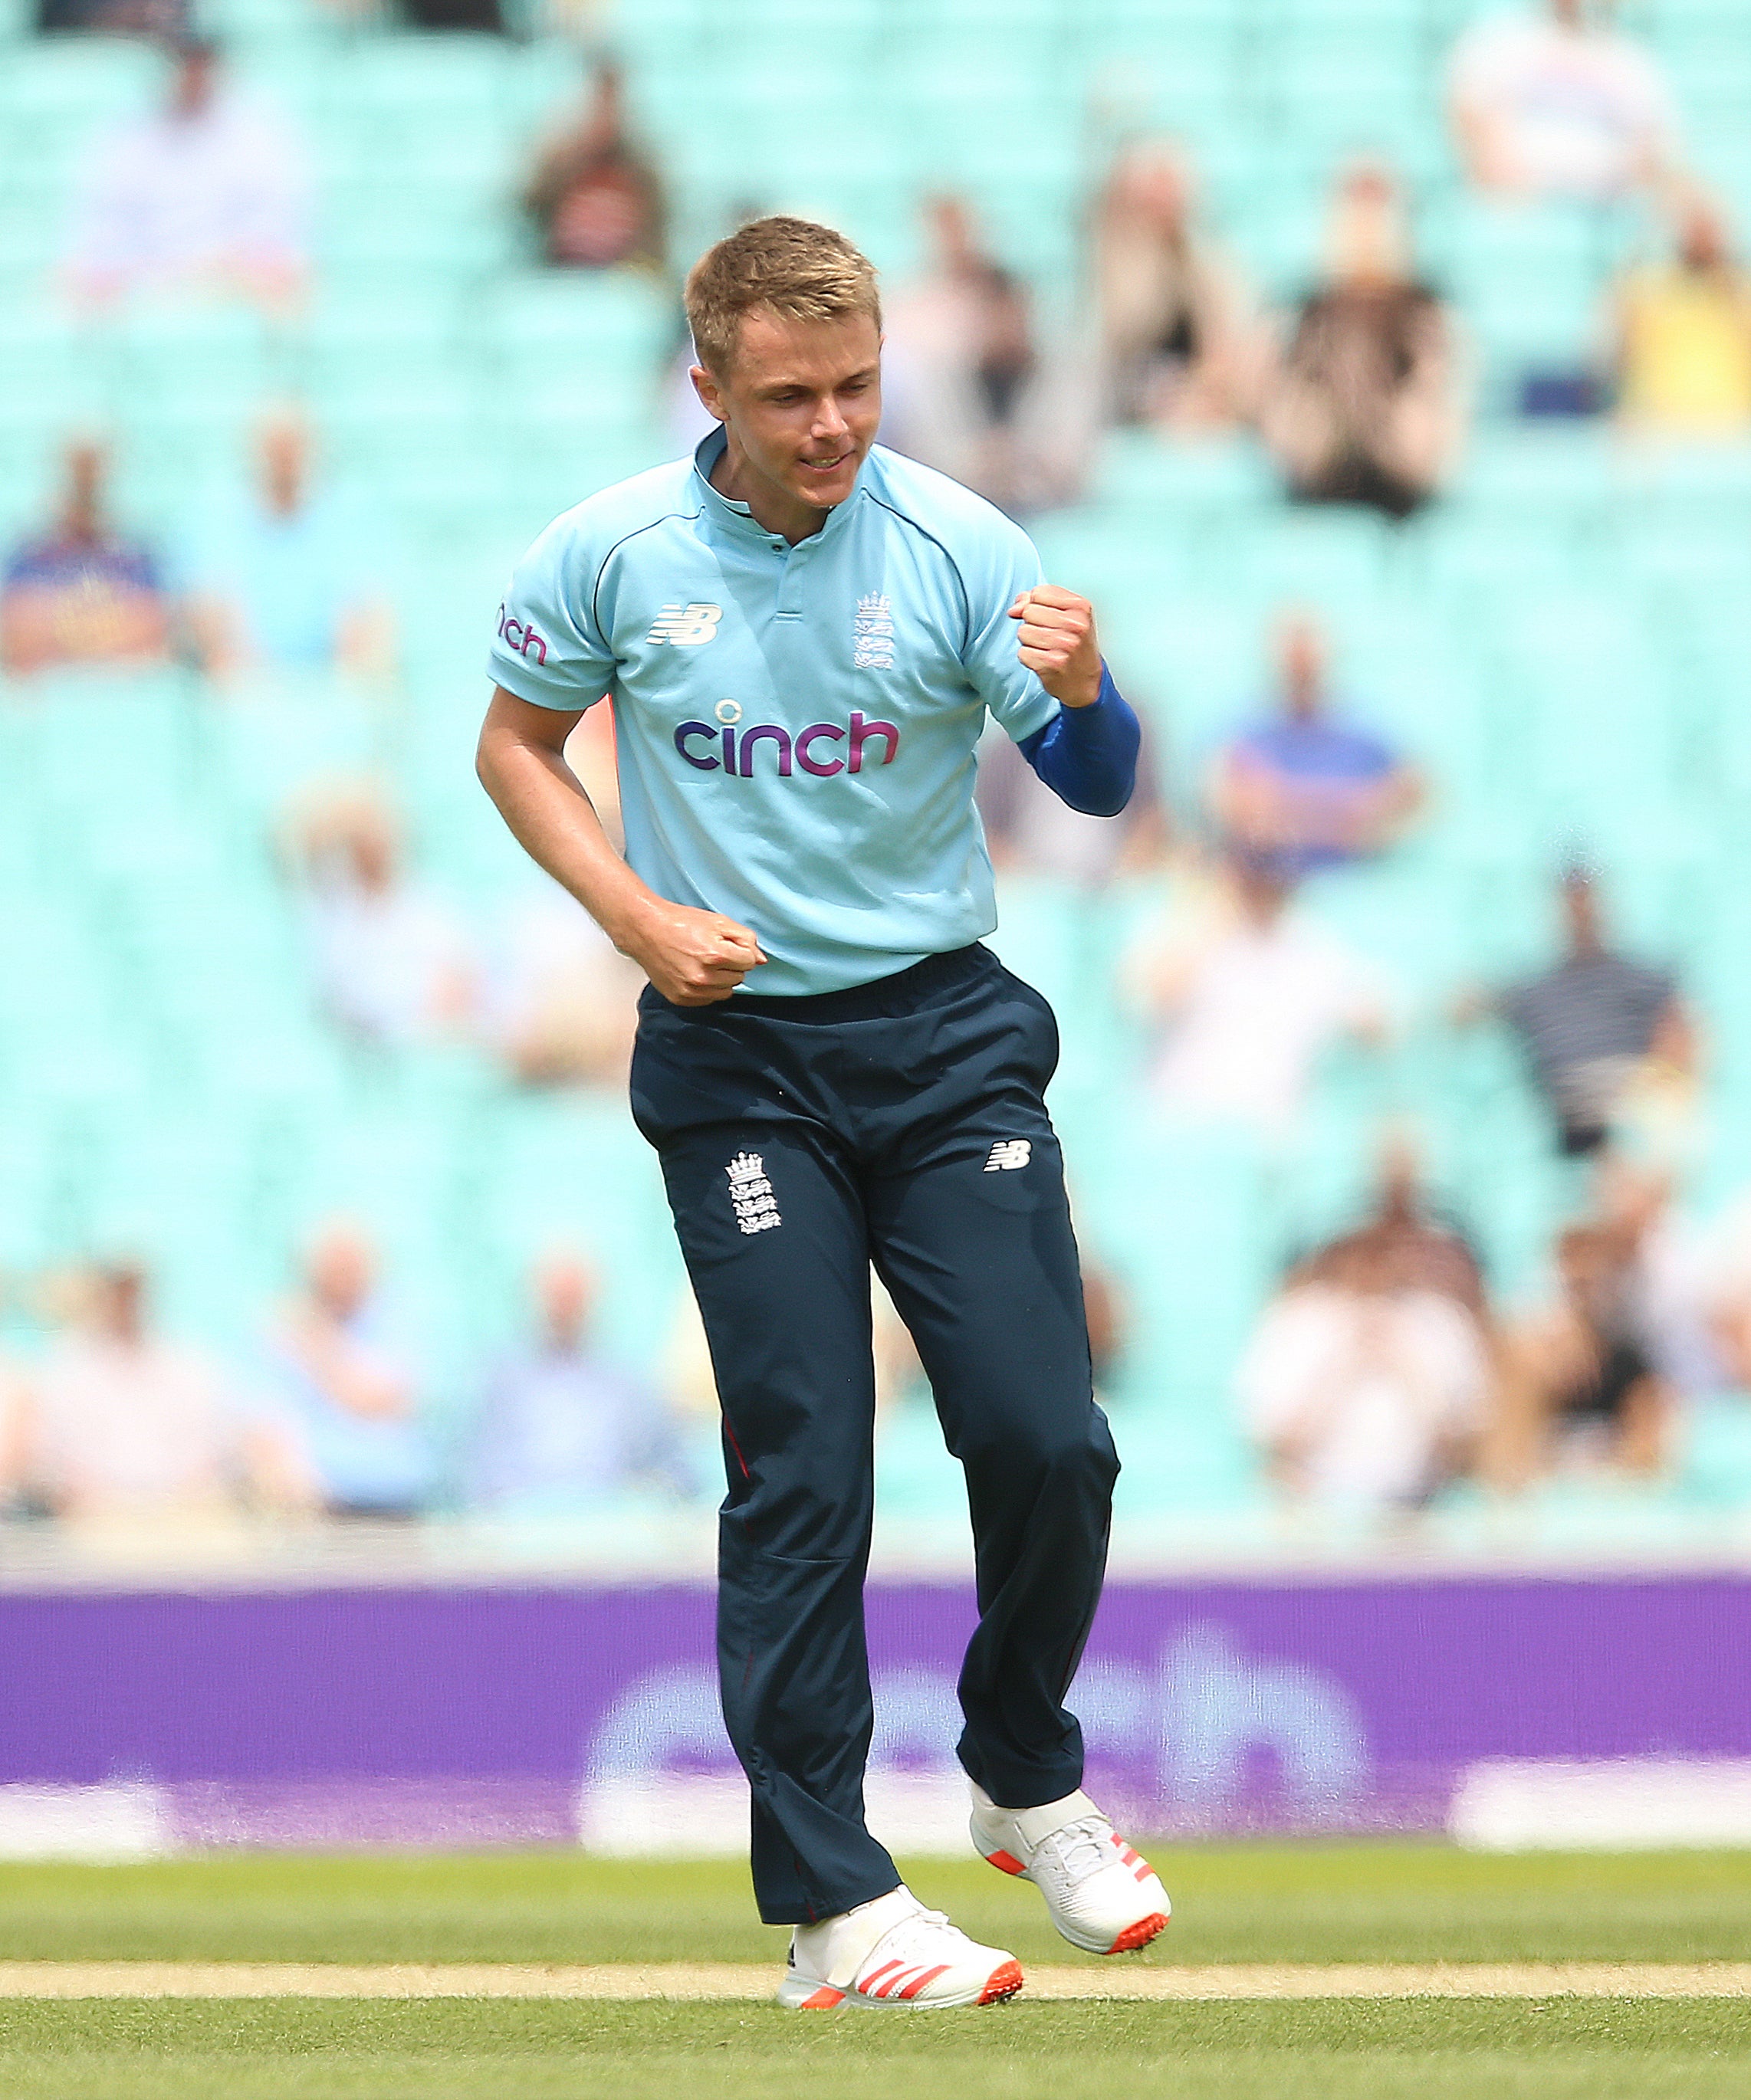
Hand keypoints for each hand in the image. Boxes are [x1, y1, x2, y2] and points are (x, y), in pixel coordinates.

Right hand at [620, 898, 766, 1005]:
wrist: (646, 931)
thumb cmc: (680, 923)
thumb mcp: (717, 922)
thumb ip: (744, 938)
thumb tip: (760, 960)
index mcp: (715, 955)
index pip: (749, 962)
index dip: (741, 951)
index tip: (728, 945)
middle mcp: (703, 977)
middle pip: (739, 977)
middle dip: (732, 965)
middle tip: (713, 952)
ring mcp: (691, 990)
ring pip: (726, 992)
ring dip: (721, 979)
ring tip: (705, 963)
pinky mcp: (681, 998)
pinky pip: (708, 999)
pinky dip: (707, 989)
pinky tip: (695, 972)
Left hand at [1008, 584, 1101, 708]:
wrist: (1086, 682)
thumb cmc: (1076, 646)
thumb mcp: (1069, 617)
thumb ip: (1040, 603)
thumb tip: (1015, 607)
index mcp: (1080, 607)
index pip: (1039, 593)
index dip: (1035, 604)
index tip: (1043, 615)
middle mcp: (1075, 625)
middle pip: (1029, 612)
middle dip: (1032, 623)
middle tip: (1047, 635)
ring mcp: (1064, 645)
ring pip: (1023, 632)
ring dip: (1029, 641)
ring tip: (1046, 648)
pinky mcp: (1051, 663)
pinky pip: (1022, 652)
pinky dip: (1029, 657)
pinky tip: (1043, 660)